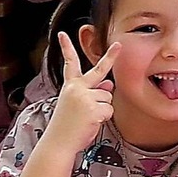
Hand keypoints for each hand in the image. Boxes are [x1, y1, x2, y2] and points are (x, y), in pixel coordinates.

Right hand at [46, 33, 119, 152]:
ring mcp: (85, 98)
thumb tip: (109, 83)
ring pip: (107, 96)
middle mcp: (77, 88)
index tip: (63, 34)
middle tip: (119, 45)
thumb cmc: (67, 125)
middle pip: (99, 70)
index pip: (69, 64)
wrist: (58, 142)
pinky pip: (108, 110)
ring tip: (87, 118)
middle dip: (110, 56)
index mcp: (70, 86)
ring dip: (102, 108)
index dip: (66, 48)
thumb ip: (91, 92)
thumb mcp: (76, 104)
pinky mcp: (93, 109)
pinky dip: (103, 118)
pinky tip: (90, 123)